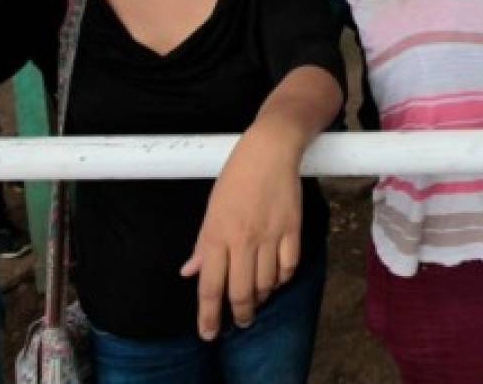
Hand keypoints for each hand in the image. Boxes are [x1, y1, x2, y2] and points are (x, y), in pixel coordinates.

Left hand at [181, 120, 304, 338]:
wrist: (270, 149)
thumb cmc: (237, 175)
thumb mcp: (212, 208)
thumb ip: (203, 244)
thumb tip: (189, 272)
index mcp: (217, 234)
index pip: (210, 287)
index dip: (208, 316)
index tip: (209, 333)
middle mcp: (242, 239)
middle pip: (241, 292)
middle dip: (241, 314)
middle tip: (241, 321)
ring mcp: (269, 235)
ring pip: (267, 283)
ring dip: (262, 296)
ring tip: (258, 297)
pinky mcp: (293, 229)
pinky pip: (289, 266)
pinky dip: (283, 278)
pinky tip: (277, 277)